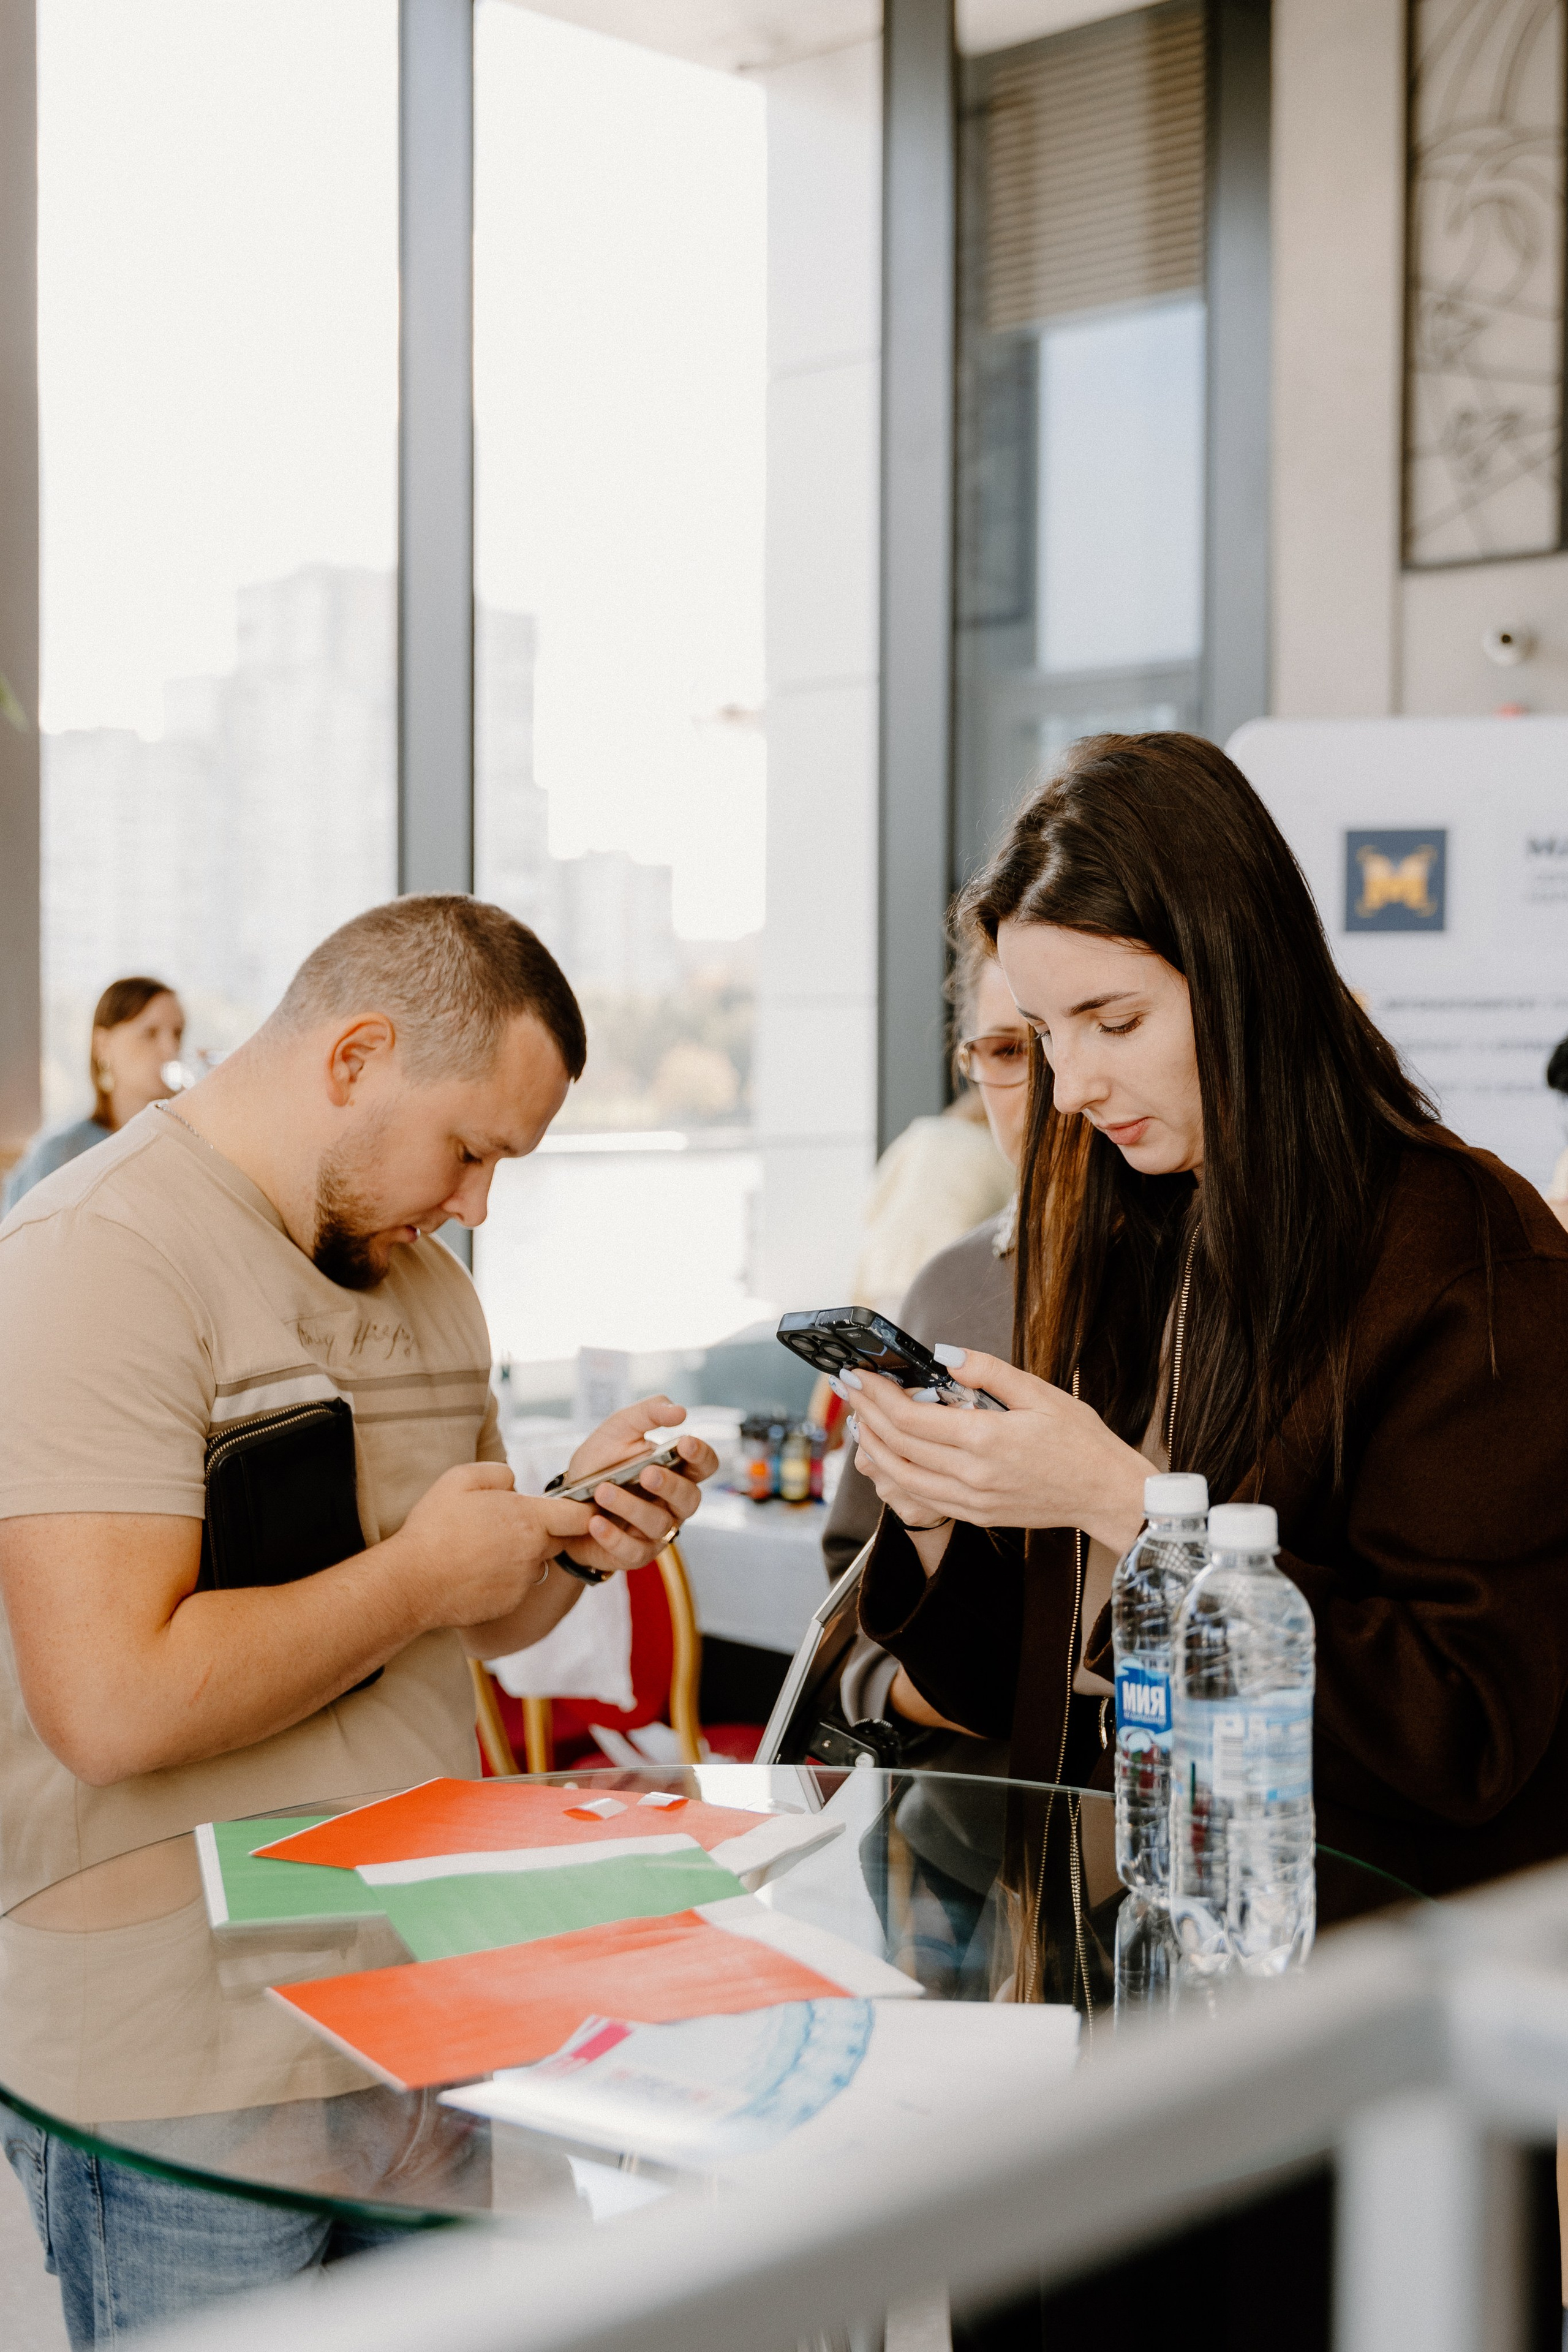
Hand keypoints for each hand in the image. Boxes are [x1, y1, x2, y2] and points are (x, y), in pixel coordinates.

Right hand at [393, 1461, 594, 1630]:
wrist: (412, 1581)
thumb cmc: (434, 1527)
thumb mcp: (461, 1479)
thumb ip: (499, 1473)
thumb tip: (514, 1485)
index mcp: (529, 1519)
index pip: (579, 1516)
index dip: (582, 1510)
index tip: (576, 1507)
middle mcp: (533, 1553)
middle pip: (558, 1539)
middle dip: (543, 1530)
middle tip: (506, 1524)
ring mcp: (522, 1582)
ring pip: (534, 1563)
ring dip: (519, 1555)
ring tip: (480, 1549)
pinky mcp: (509, 1604)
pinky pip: (516, 1586)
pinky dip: (502, 1579)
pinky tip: (473, 1571)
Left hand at [558, 1394, 718, 1578]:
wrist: (563, 1501)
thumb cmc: (600, 1463)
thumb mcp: (618, 1430)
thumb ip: (648, 1413)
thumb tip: (680, 1411)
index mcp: (676, 1470)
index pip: (705, 1465)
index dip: (701, 1455)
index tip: (684, 1442)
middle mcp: (673, 1502)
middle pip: (690, 1498)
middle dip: (670, 1485)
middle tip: (646, 1473)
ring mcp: (656, 1531)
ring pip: (659, 1524)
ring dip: (631, 1507)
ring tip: (603, 1491)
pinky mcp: (636, 1554)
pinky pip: (634, 1551)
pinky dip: (614, 1537)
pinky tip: (595, 1522)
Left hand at [844, 1350, 1147, 1553]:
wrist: (1106, 1494)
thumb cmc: (1080, 1441)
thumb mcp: (1041, 1393)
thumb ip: (989, 1371)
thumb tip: (945, 1353)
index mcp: (985, 1438)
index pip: (909, 1416)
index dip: (875, 1394)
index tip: (858, 1374)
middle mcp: (971, 1474)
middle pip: (897, 1444)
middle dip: (865, 1414)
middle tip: (848, 1389)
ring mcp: (971, 1500)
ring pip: (901, 1477)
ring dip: (873, 1447)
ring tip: (861, 1421)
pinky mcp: (975, 1515)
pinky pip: (921, 1497)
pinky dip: (896, 1475)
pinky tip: (890, 1455)